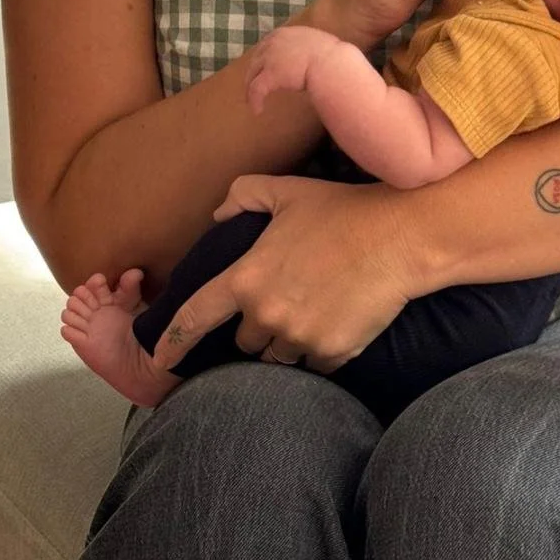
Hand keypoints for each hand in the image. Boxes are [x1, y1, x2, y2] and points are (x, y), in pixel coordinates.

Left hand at [150, 175, 417, 374]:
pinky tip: (335, 325)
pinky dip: (317, 354)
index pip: (195, 317)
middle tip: (284, 303)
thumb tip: (218, 214)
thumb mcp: (287, 191)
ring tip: (310, 315)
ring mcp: (299, 339)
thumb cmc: (342, 210)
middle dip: (257, 327)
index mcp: (247, 278)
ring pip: (276, 358)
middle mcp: (266, 315)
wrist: (399, 238)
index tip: (160, 359)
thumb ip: (244, 194)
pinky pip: (312, 368)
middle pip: (244, 342)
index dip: (172, 341)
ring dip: (284, 344)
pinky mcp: (331, 354)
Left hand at [246, 25, 342, 114]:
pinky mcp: (270, 75)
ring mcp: (270, 58)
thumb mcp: (316, 43)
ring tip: (251, 101)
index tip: (263, 67)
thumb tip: (313, 53)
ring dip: (250, 88)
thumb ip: (307, 46)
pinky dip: (255, 100)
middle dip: (253, 73)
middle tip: (252, 85)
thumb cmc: (331, 55)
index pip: (266, 44)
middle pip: (256, 59)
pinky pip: (256, 89)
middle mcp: (273, 43)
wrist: (330, 62)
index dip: (263, 57)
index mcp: (284, 34)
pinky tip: (258, 111)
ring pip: (252, 74)